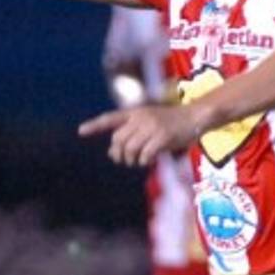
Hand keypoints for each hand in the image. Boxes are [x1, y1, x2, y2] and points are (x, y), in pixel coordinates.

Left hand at [79, 105, 200, 166]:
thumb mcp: (150, 123)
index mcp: (135, 113)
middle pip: (118, 140)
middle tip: (125, 161)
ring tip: (138, 162)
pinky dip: (145, 161)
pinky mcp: (162, 136)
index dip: (95, 125)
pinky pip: (145, 154)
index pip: (110, 119)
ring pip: (130, 148)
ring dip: (131, 160)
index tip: (80, 131)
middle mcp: (140, 117)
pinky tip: (149, 161)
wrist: (194, 116)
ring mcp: (151, 126)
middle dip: (118, 154)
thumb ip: (132, 135)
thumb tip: (113, 154)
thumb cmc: (171, 123)